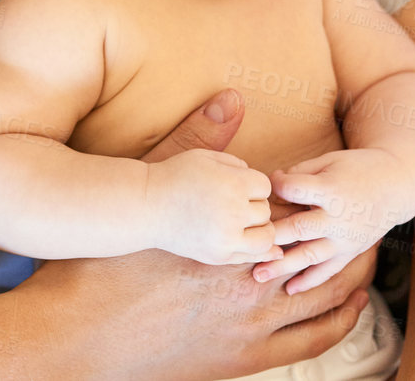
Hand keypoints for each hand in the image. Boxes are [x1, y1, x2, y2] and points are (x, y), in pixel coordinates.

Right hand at [21, 88, 377, 379]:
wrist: (82, 331)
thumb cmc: (109, 262)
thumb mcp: (154, 190)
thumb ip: (196, 140)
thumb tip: (232, 96)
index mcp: (229, 234)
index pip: (290, 209)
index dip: (308, 198)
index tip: (323, 188)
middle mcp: (249, 280)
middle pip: (318, 248)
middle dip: (341, 231)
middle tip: (361, 216)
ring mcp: (251, 324)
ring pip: (326, 295)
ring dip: (351, 274)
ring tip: (366, 257)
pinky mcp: (246, 358)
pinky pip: (313, 339)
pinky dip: (339, 320)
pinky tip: (350, 307)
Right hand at [145, 147, 282, 265]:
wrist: (147, 206)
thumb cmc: (176, 176)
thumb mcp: (206, 157)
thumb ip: (238, 165)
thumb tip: (264, 186)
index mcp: (233, 184)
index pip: (265, 186)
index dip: (252, 184)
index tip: (233, 185)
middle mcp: (234, 212)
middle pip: (265, 211)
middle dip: (252, 205)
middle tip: (230, 203)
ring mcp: (227, 238)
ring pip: (267, 237)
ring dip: (258, 229)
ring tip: (242, 223)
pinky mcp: (219, 256)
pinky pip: (252, 256)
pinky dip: (257, 249)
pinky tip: (253, 242)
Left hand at [259, 147, 410, 294]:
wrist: (396, 185)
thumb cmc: (356, 168)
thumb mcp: (329, 160)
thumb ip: (300, 173)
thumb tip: (270, 186)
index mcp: (332, 190)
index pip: (294, 190)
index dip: (277, 186)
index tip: (265, 185)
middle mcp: (338, 218)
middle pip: (298, 229)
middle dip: (269, 238)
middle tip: (242, 246)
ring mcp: (345, 239)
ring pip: (310, 256)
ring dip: (283, 266)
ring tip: (257, 275)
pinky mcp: (351, 252)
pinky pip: (329, 271)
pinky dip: (310, 282)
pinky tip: (290, 289)